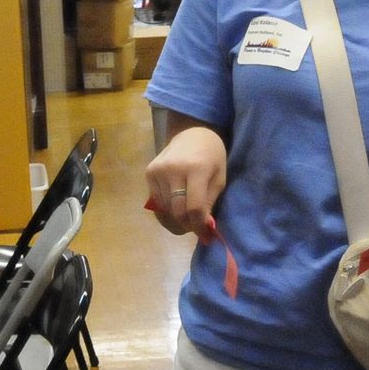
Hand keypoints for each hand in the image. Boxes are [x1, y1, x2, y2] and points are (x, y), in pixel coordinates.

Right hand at [145, 126, 226, 242]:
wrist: (192, 133)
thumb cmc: (212, 157)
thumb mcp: (219, 179)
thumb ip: (209, 203)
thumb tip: (203, 229)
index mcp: (196, 169)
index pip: (194, 208)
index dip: (199, 226)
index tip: (205, 236)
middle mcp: (173, 170)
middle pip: (176, 211)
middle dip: (187, 226)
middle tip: (195, 229)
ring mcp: (158, 171)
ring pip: (164, 209)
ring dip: (176, 220)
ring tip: (186, 218)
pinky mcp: (149, 172)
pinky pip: (156, 201)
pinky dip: (166, 210)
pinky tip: (175, 208)